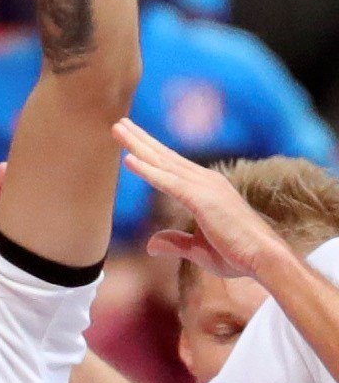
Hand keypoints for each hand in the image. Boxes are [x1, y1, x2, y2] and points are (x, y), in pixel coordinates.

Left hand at [115, 119, 292, 280]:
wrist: (263, 259)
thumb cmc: (237, 255)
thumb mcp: (199, 250)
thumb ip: (176, 243)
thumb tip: (151, 244)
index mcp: (206, 190)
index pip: (173, 167)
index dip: (151, 152)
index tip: (131, 140)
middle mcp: (206, 182)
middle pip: (166, 156)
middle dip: (141, 139)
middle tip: (120, 122)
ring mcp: (205, 188)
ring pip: (164, 163)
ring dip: (139, 145)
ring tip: (118, 127)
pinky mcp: (202, 200)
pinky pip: (168, 182)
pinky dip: (148, 170)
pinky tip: (128, 159)